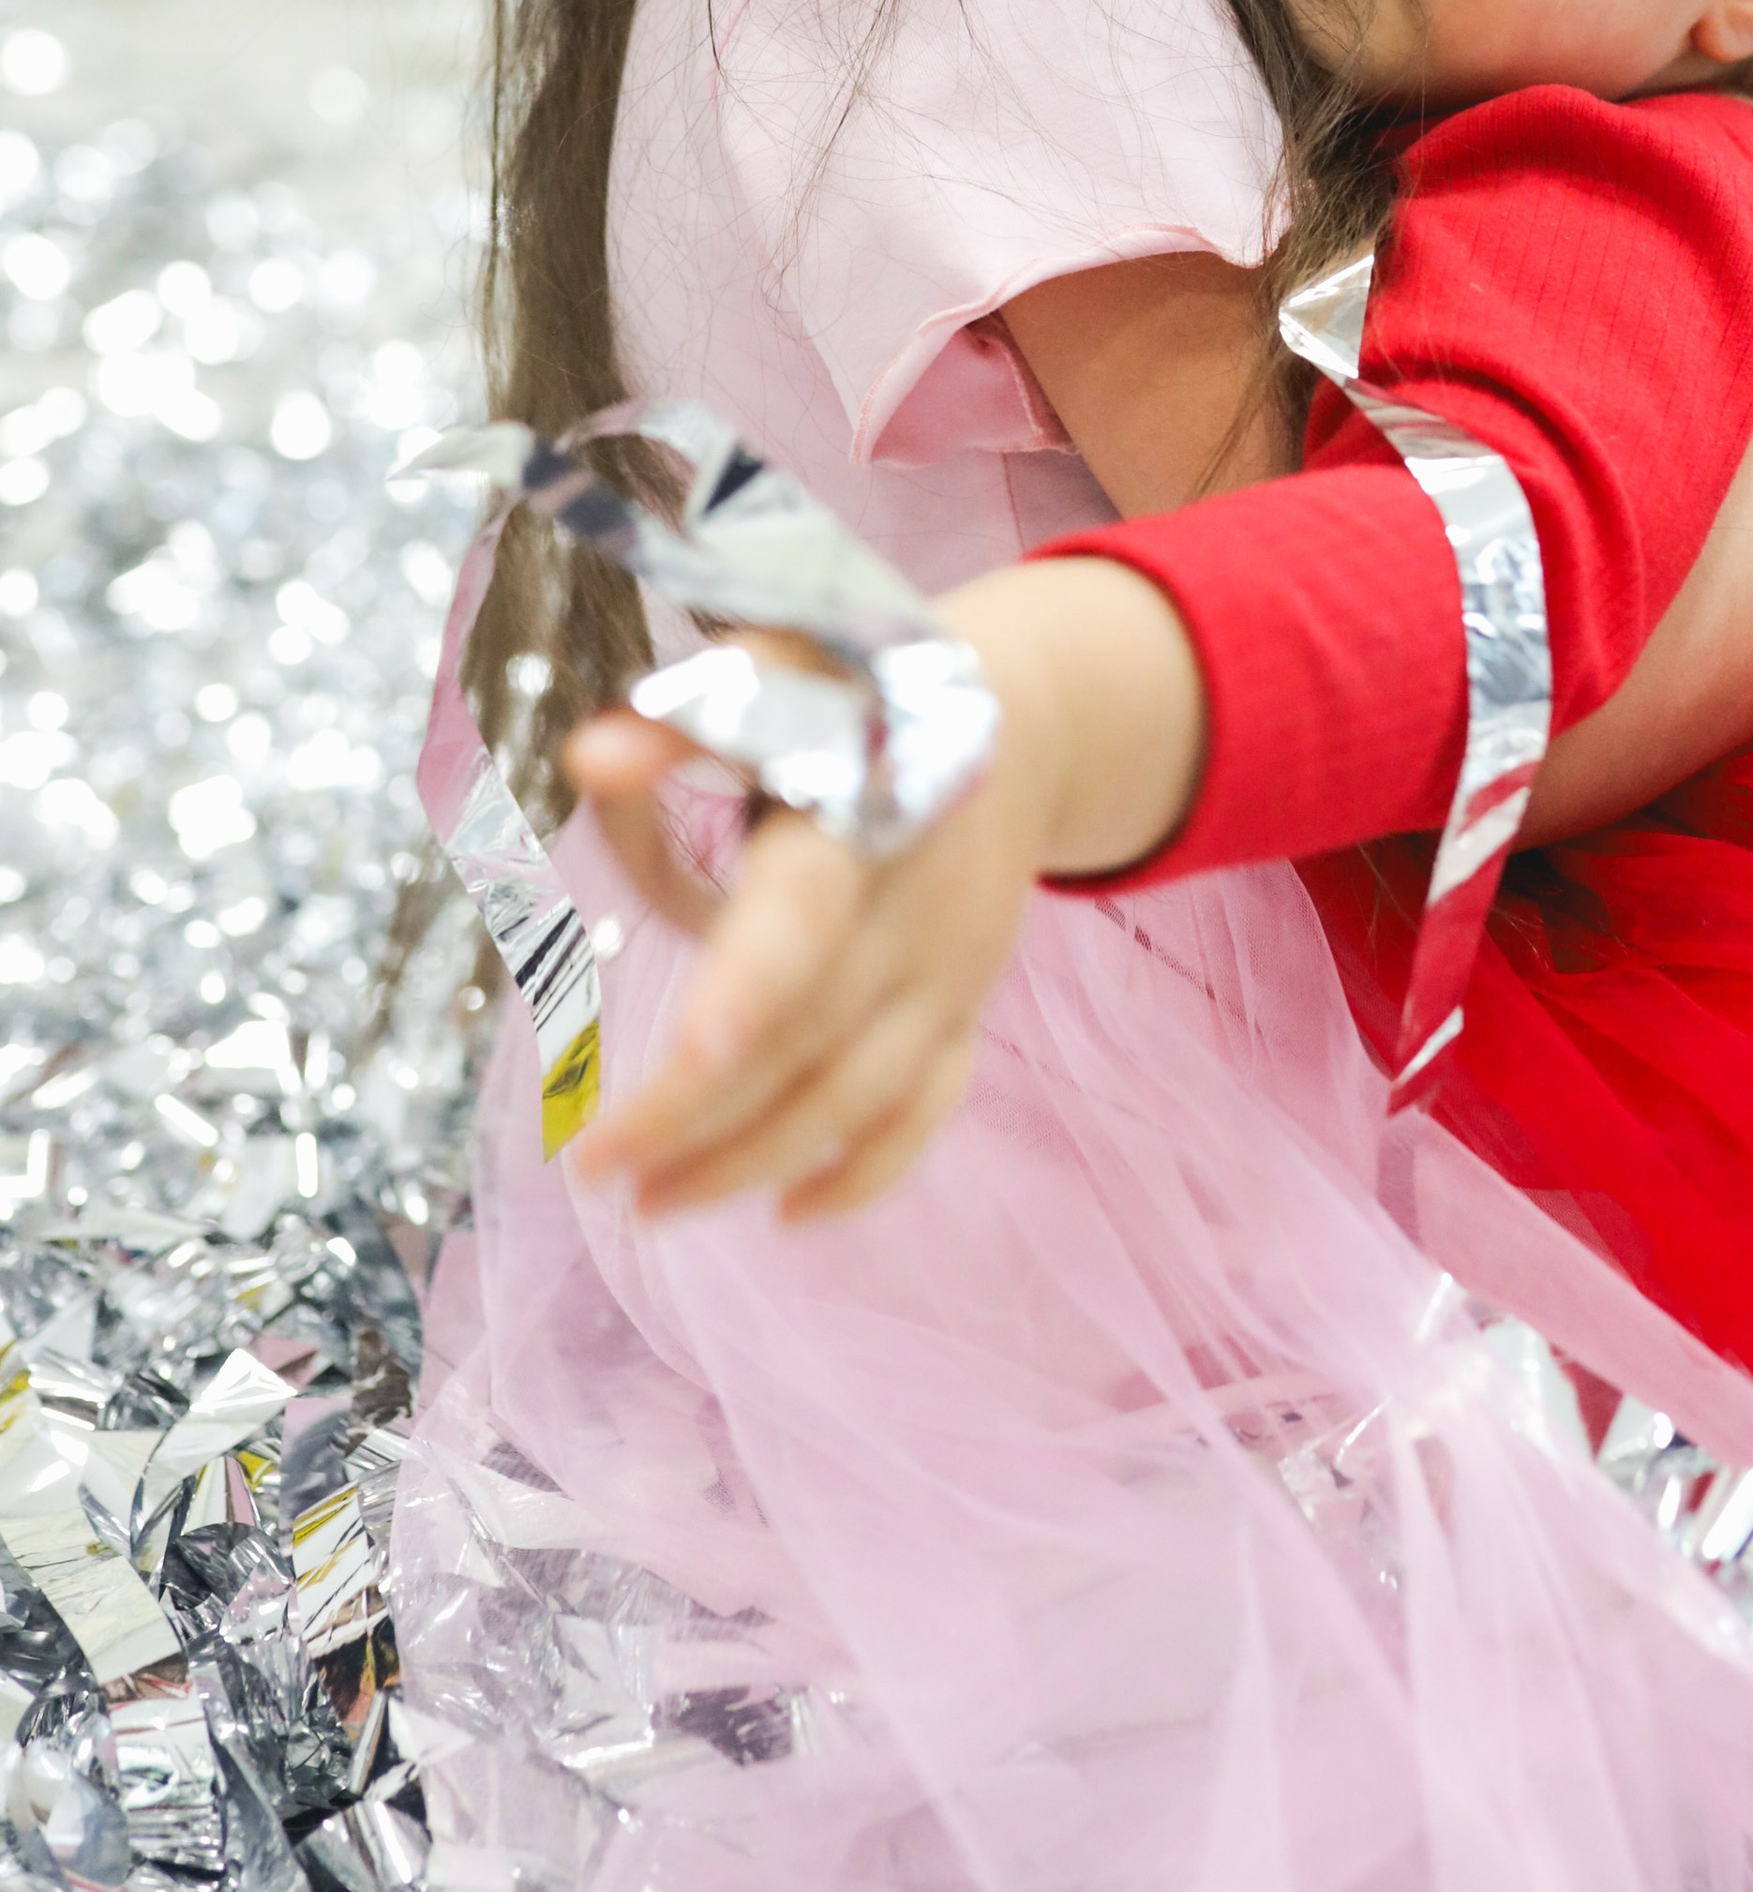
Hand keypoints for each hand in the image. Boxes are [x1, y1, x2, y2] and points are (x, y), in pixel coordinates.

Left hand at [555, 559, 1203, 1220]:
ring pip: (860, 1095)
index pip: (806, 918)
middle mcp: (914, 910)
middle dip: (700, 1114)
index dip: (753, 990)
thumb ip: (687, 725)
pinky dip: (867, 1172)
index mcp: (859, 819)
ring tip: (651, 1205)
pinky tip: (789, 1217)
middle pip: (810, 1037)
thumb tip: (588, 758)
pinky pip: (927, 1109)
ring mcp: (949, 972)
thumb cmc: (860, 694)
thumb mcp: (780, 675)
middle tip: (594, 1168)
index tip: (687, 1054)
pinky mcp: (967, 1009)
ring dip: (755, 1161)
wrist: (1025, 718)